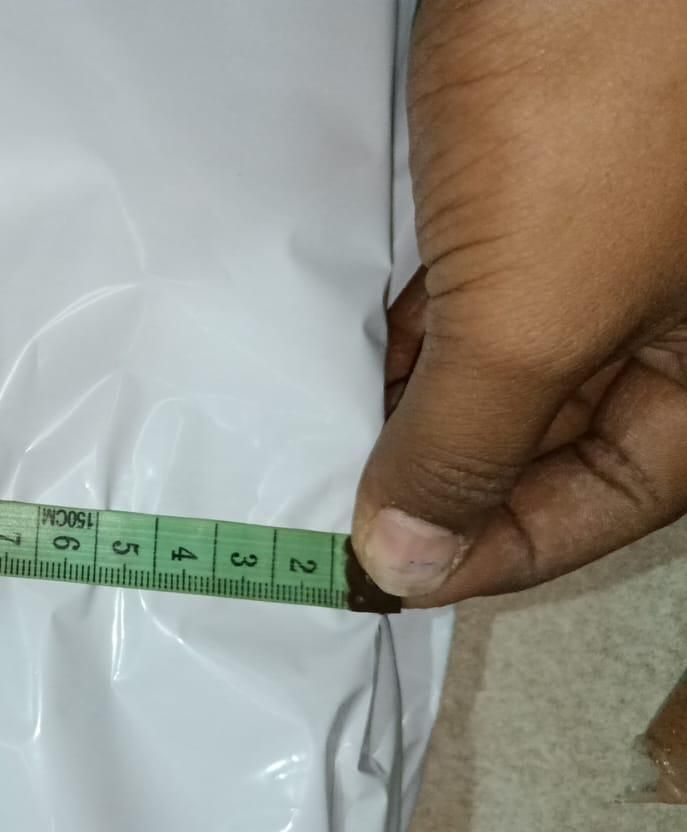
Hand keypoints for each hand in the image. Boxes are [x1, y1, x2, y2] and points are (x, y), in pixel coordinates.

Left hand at [354, 0, 686, 605]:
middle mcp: (670, 313)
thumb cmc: (600, 110)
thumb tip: (407, 558)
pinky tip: (353, 354)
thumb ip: (472, 444)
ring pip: (511, 363)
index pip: (605, 501)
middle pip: (556, 439)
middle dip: (445, 478)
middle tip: (330, 516)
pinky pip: (480, 286)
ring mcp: (607, 242)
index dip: (490, 549)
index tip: (374, 576)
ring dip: (421, 407)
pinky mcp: (543, 179)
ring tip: (324, 447)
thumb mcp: (535, 311)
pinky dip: (420, 328)